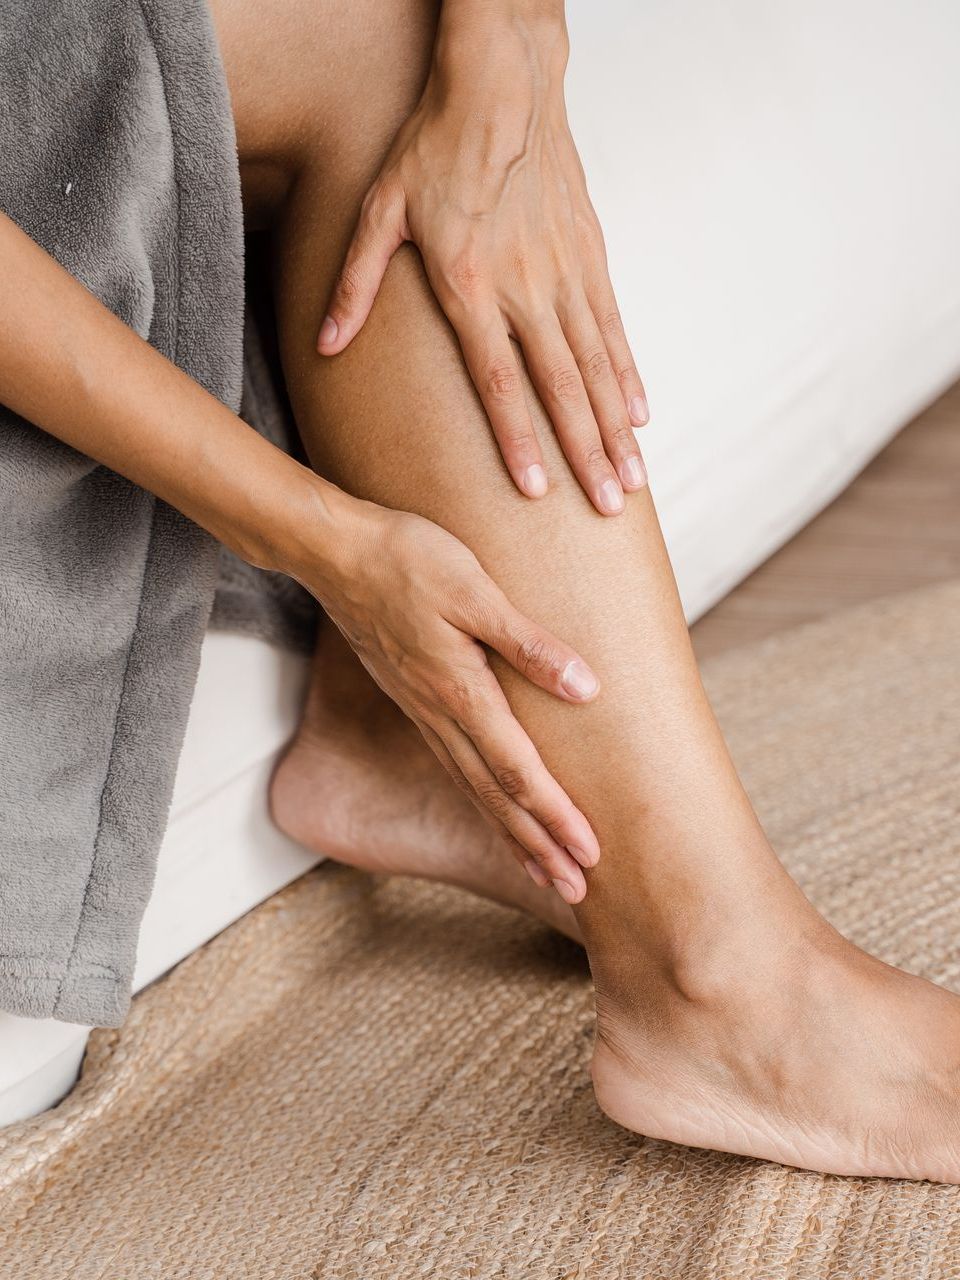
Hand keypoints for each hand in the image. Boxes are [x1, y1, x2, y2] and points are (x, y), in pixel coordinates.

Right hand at [303, 493, 600, 902]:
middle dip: (537, 845)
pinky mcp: (415, 700)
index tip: (590, 855)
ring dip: (511, 832)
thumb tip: (586, 689)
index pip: (517, 771)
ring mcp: (423, 711)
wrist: (336, 553)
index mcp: (461, 692)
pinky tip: (494, 808)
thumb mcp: (475, 590)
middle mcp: (440, 714)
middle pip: (495, 796)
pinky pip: (454, 766)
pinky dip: (482, 799)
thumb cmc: (409, 560)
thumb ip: (528, 644)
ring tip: (544, 869)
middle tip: (576, 889)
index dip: (555, 816)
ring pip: (473, 788)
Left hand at [316, 9, 648, 515]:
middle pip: (561, 386)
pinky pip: (614, 327)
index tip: (538, 491)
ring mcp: (566, 273)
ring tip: (632, 479)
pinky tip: (642, 414)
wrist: (503, 83)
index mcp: (470, 285)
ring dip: (616, 427)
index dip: (518, 439)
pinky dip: (630, 374)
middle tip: (607, 508)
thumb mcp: (379, 211)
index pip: (498, 380)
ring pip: (598, 364)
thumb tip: (327, 345)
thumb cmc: (434, 148)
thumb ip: (356, 284)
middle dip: (585, 453)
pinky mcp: (591, 255)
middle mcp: (527, 287)